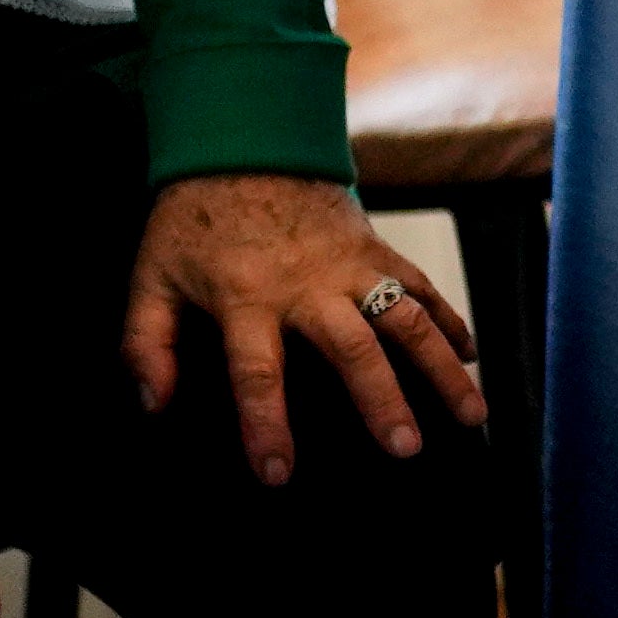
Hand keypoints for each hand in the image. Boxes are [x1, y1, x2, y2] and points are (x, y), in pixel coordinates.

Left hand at [121, 169, 484, 486]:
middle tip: (406, 449)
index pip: (255, 373)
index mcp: (245, 297)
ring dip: (441, 368)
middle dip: (382, 402)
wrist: (244, 142)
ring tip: (470, 415)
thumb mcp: (151, 278)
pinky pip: (422, 286)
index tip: (278, 474)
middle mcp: (307, 285)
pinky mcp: (377, 249)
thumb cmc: (193, 219)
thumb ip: (146, 344)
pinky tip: (471, 355)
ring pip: (407, 320)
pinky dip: (450, 320)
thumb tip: (154, 405)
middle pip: (353, 350)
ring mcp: (351, 266)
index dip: (266, 425)